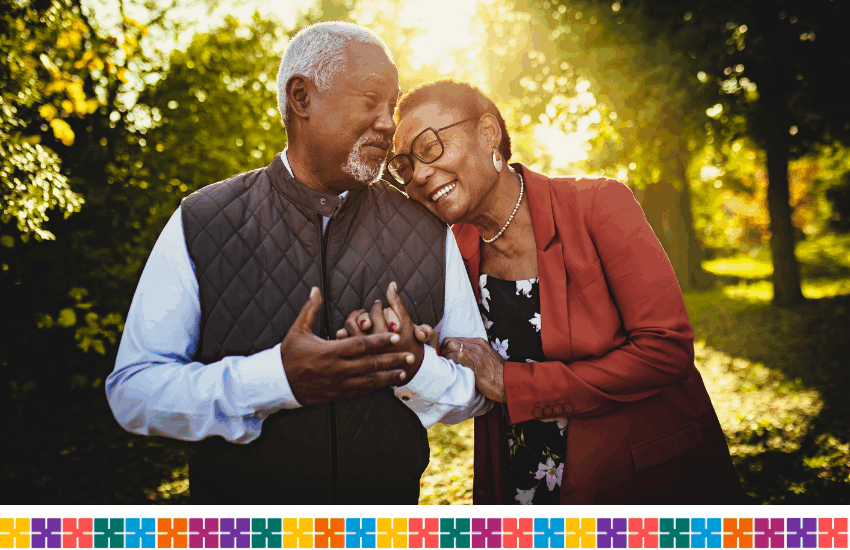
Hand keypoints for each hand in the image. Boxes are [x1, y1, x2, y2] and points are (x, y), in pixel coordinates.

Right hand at [281, 287, 415, 405]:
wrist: (277, 383)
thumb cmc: (289, 354)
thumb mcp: (298, 329)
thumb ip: (310, 309)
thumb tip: (316, 289)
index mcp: (330, 351)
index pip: (360, 344)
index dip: (379, 340)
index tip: (395, 335)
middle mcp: (337, 369)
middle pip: (371, 363)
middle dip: (393, 359)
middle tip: (411, 355)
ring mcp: (339, 384)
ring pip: (369, 381)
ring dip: (388, 376)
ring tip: (404, 372)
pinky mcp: (337, 394)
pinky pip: (360, 391)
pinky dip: (375, 388)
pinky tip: (387, 385)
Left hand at [334, 282, 425, 384]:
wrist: (408, 372)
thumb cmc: (411, 347)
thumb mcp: (409, 325)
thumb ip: (399, 304)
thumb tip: (391, 285)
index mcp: (388, 335)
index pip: (375, 311)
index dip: (376, 306)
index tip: (378, 305)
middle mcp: (374, 344)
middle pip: (360, 319)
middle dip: (363, 313)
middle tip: (367, 314)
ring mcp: (364, 353)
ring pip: (349, 328)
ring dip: (353, 321)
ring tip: (360, 322)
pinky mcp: (356, 360)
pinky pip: (344, 342)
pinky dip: (343, 334)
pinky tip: (348, 333)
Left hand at [441, 337, 506, 402]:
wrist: (508, 382)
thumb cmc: (497, 374)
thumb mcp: (487, 357)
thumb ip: (475, 354)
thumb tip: (461, 355)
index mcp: (479, 342)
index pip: (455, 339)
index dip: (447, 347)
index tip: (446, 356)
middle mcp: (476, 345)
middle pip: (449, 340)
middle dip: (443, 350)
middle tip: (444, 361)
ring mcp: (474, 353)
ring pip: (450, 346)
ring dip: (445, 356)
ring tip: (448, 366)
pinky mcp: (472, 363)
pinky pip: (454, 357)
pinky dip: (449, 362)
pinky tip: (452, 369)